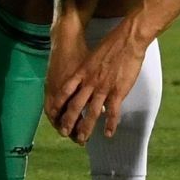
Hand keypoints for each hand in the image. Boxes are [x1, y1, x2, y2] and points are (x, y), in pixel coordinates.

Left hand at [48, 24, 148, 143]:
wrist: (126, 40)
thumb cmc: (110, 46)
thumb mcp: (92, 58)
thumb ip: (87, 71)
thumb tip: (85, 79)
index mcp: (82, 72)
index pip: (65, 91)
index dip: (58, 104)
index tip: (53, 114)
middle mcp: (89, 82)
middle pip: (75, 105)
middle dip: (69, 121)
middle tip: (64, 133)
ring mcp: (103, 87)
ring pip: (92, 112)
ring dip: (87, 127)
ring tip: (83, 139)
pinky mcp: (117, 91)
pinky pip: (112, 112)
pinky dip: (110, 124)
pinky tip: (107, 134)